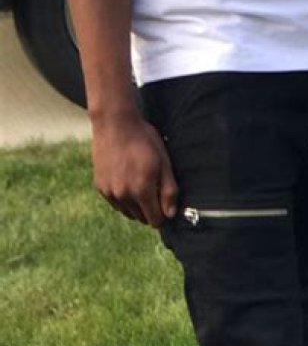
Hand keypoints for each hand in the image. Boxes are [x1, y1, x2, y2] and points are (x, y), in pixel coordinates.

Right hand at [91, 111, 178, 227]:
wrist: (115, 124)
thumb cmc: (144, 140)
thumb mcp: (163, 161)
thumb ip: (168, 190)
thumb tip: (170, 214)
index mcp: (142, 190)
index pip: (155, 220)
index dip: (163, 215)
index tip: (165, 205)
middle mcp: (124, 195)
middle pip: (141, 218)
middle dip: (150, 209)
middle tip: (154, 188)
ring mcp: (110, 192)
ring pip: (127, 212)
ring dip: (136, 205)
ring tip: (140, 182)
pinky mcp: (100, 187)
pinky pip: (115, 203)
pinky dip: (123, 197)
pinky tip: (127, 179)